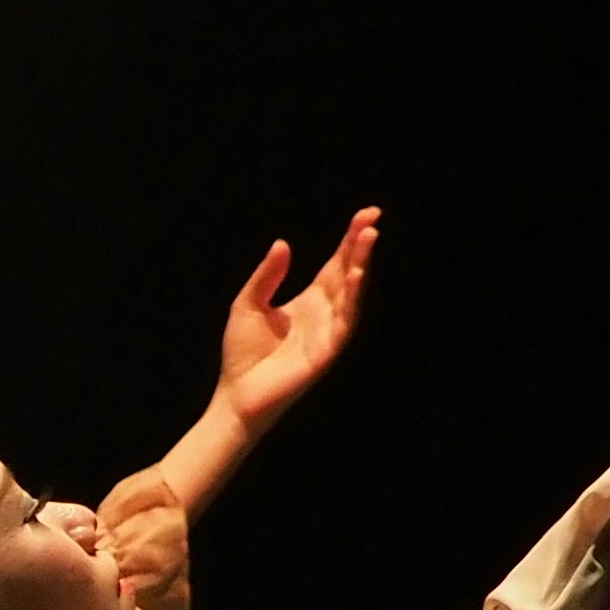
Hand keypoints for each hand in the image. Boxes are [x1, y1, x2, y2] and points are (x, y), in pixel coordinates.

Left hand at [216, 207, 379, 434]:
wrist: (236, 396)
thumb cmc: (242, 352)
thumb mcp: (248, 303)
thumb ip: (267, 275)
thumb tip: (283, 243)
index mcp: (309, 301)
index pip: (336, 264)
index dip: (350, 240)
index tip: (366, 214)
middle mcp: (324, 314)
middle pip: (347, 273)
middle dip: (360, 247)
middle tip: (372, 219)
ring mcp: (328, 333)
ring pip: (351, 295)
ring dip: (361, 266)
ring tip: (368, 238)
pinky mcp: (326, 352)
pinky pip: (344, 322)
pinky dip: (351, 299)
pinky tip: (355, 276)